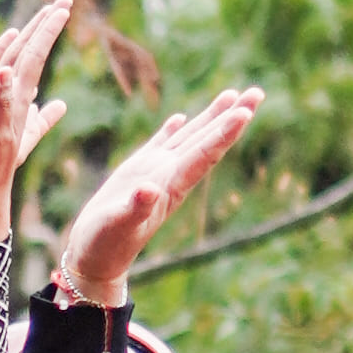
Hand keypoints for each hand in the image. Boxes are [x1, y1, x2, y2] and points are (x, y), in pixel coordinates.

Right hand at [0, 0, 73, 254]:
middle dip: (45, 25)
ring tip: (41, 18)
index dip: (48, 30)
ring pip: (15, 60)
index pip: (36, 54)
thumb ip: (3, 104)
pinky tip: (10, 60)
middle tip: (64, 1)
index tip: (64, 7)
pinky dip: (2, 62)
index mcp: (18, 96)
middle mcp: (12, 94)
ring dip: (28, 38)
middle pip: (30, 51)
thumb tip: (9, 72)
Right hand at [53, 86, 263, 309]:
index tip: (245, 113)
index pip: (203, 155)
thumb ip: (134, 209)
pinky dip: (173, 129)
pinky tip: (181, 118)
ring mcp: (155, 173)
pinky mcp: (136, 173)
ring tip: (233, 95)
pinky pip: (160, 144)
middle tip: (257, 93)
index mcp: (169, 186)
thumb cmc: (105, 245)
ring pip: (189, 137)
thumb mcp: (117, 226)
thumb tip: (148, 190)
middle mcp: (169, 176)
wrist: (95, 259)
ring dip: (211, 117)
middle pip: (206, 141)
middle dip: (230, 117)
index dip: (224, 134)